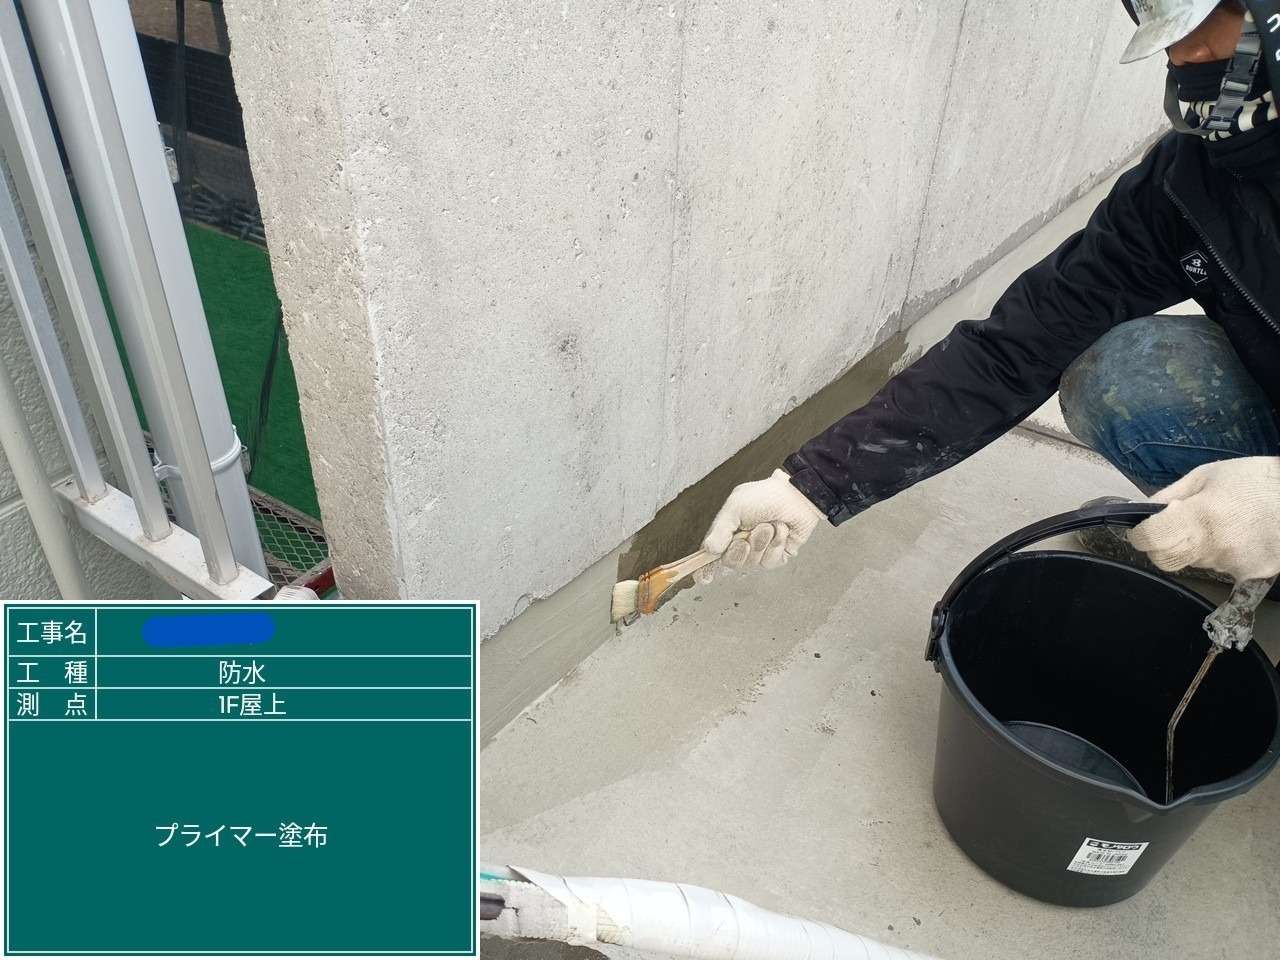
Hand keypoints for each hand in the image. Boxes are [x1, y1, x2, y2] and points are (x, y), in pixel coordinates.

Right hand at [696, 469, 824, 583]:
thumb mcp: (735, 507)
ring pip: (752, 563)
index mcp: (728, 531)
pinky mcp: (777, 556)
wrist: (797, 496)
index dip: (705, 568)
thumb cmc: (765, 496)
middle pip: (731, 562)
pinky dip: (775, 545)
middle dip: (739, 550)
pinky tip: (781, 531)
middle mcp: (742, 543)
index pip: (711, 555)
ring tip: (769, 525)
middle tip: (745, 538)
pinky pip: (770, 562)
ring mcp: (760, 551)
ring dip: (761, 542)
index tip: (703, 578)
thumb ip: (720, 529)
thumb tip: (708, 550)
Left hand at [1128, 457, 1279, 580]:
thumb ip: (1170, 495)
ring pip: (1193, 563)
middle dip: (1161, 545)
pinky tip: (1235, 536)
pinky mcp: (1250, 574)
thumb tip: (1144, 511)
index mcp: (1199, 517)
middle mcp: (1213, 546)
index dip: (1140, 534)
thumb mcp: (1205, 475)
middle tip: (1173, 527)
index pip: (1151, 539)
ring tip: (1217, 524)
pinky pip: (1219, 567)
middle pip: (1166, 560)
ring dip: (1193, 547)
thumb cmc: (1254, 479)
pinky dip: (1219, 554)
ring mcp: (1232, 564)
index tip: (1142, 529)